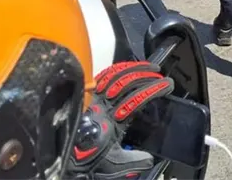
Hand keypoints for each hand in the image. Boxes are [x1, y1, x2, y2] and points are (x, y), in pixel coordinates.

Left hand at [67, 61, 174, 178]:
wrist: (64, 163)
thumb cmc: (87, 162)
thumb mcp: (115, 166)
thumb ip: (134, 161)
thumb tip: (150, 158)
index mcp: (110, 122)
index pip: (135, 99)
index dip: (153, 90)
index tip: (167, 85)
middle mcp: (101, 107)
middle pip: (125, 82)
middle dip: (145, 74)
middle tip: (160, 73)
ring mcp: (94, 102)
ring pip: (112, 77)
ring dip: (132, 68)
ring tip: (147, 66)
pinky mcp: (89, 100)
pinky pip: (101, 79)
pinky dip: (115, 71)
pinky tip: (125, 69)